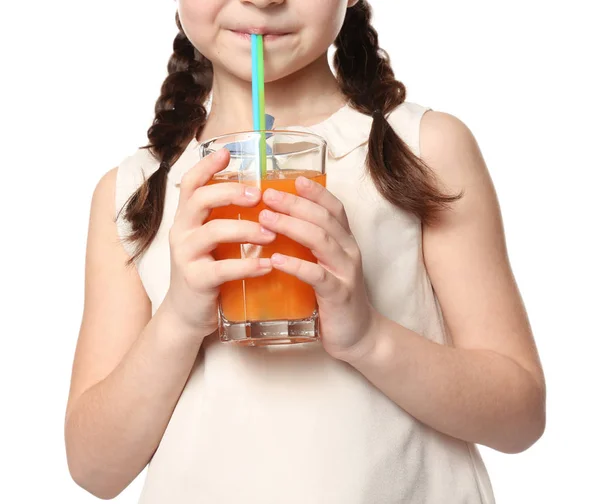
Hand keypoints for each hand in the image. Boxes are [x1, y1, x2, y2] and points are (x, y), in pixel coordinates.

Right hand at [163, 148, 275, 341]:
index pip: (191, 183)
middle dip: (230, 193)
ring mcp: (186, 256)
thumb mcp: (212, 242)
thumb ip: (226, 219)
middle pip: (200, 199)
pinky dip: (248, 266)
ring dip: (246, 230)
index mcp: (188, 218)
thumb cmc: (208, 272)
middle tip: (259, 196)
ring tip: (271, 234)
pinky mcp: (196, 281)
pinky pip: (222, 268)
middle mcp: (182, 231)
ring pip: (213, 231)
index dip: (207, 166)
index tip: (227, 152)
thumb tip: (262, 196)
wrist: (188, 315)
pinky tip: (268, 265)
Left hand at [258, 176, 379, 359]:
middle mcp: (349, 251)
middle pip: (323, 218)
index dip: (316, 191)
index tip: (293, 178)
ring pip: (320, 240)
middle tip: (267, 195)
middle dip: (294, 203)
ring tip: (265, 218)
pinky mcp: (338, 295)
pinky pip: (317, 275)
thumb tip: (274, 225)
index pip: (334, 208)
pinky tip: (275, 260)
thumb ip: (308, 246)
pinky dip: (295, 265)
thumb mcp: (324, 265)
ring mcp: (345, 272)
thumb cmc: (333, 297)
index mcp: (345, 241)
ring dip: (291, 226)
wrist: (357, 335)